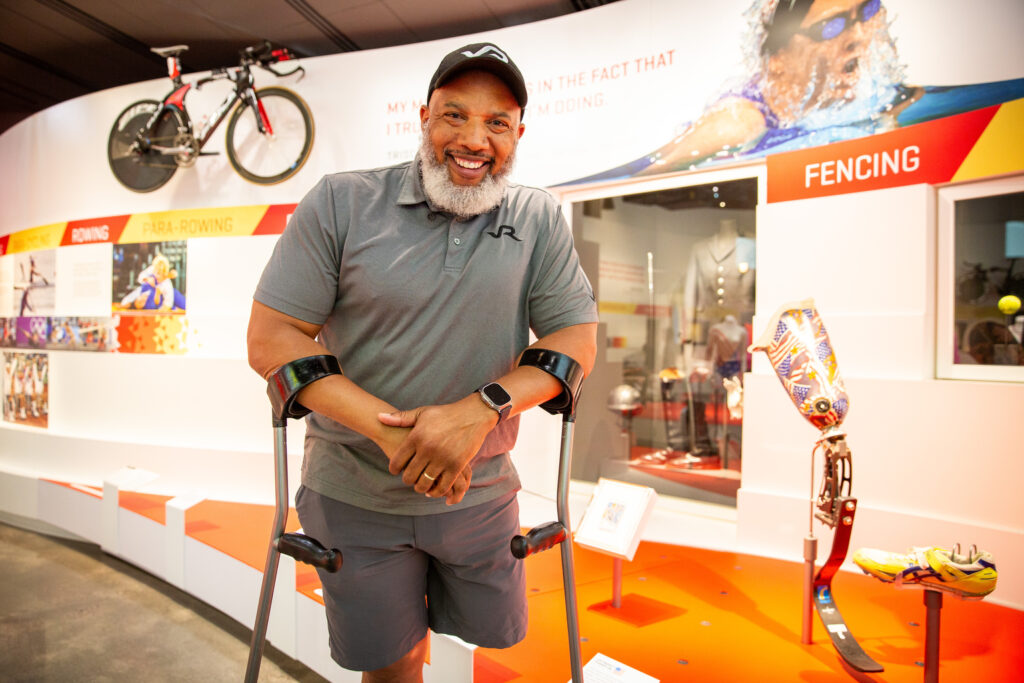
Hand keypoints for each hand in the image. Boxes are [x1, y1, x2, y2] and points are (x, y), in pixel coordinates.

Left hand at [378, 395, 495, 499]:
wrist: (473, 415)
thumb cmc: (446, 414)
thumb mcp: (422, 413)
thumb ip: (401, 418)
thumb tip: (379, 417)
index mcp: (417, 436)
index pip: (397, 461)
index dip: (394, 469)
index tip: (396, 470)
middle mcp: (428, 448)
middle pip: (409, 476)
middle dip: (407, 480)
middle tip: (409, 478)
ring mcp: (443, 458)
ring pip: (424, 484)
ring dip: (421, 488)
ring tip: (421, 485)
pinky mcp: (457, 466)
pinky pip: (443, 486)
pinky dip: (437, 492)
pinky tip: (434, 490)